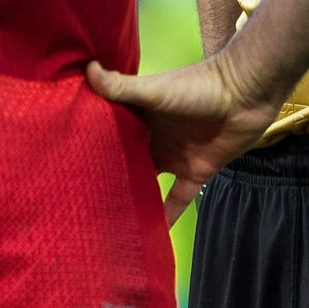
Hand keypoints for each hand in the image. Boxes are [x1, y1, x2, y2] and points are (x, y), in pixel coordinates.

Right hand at [87, 55, 278, 225]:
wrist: (246, 94)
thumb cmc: (197, 87)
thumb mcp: (155, 89)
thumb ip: (122, 87)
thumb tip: (86, 68)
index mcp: (139, 114)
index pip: (109, 130)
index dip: (90, 143)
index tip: (63, 161)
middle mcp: (153, 137)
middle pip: (125, 160)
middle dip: (106, 176)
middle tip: (76, 201)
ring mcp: (174, 156)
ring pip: (147, 183)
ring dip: (132, 199)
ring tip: (104, 223)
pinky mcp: (196, 172)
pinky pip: (177, 200)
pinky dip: (165, 218)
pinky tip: (149, 239)